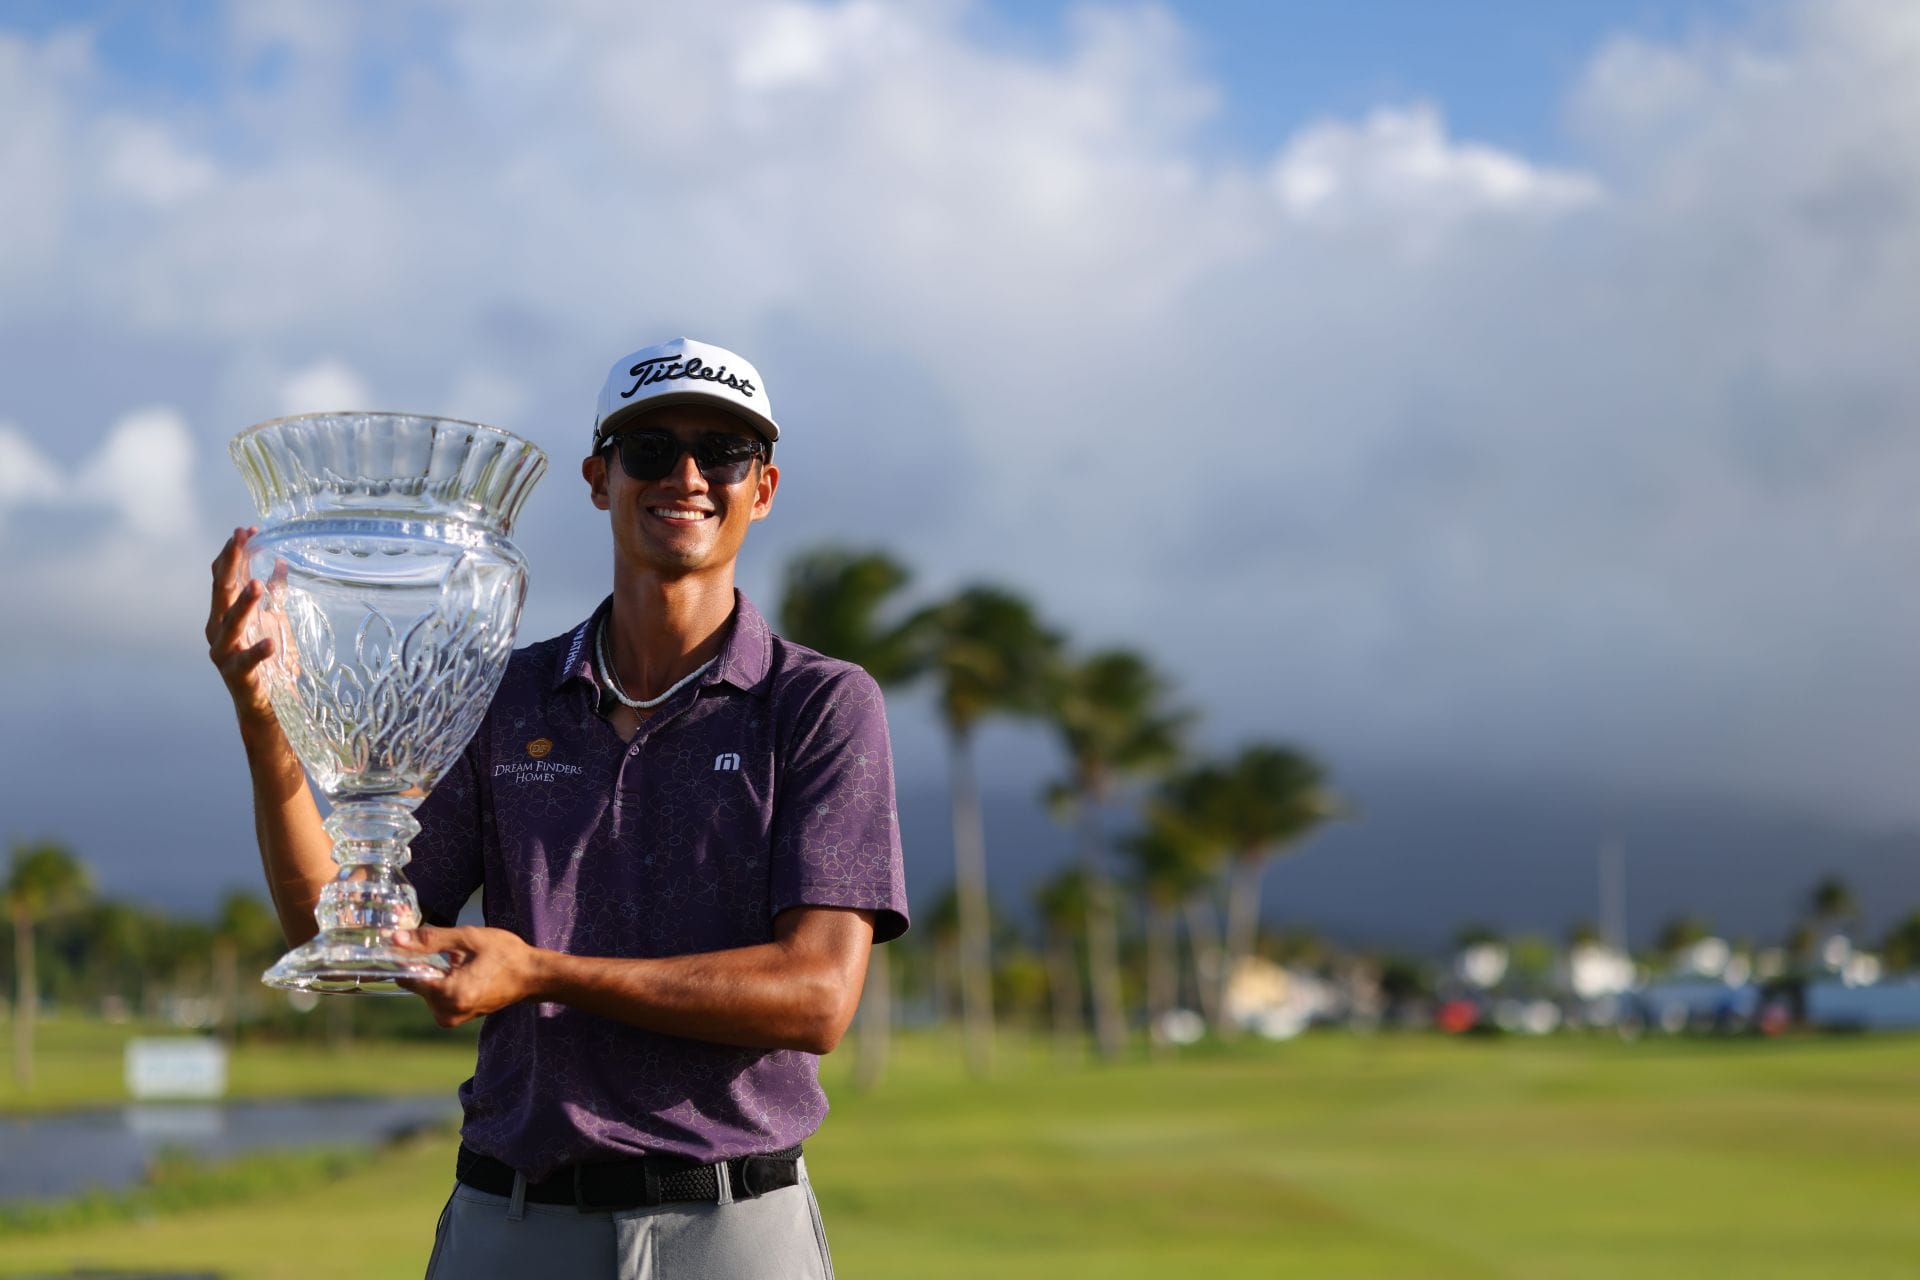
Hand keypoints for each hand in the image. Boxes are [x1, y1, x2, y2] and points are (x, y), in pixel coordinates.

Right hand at [207, 527, 276, 727]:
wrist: (269, 703)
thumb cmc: (269, 660)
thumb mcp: (275, 620)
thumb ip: (275, 594)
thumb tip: (280, 561)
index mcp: (225, 613)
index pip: (224, 576)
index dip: (233, 553)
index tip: (247, 529)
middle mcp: (217, 629)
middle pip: (220, 591)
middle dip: (231, 563)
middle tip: (241, 538)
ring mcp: (224, 652)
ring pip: (229, 623)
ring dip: (243, 603)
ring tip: (257, 584)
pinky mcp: (236, 674)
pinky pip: (246, 661)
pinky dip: (257, 650)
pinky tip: (270, 641)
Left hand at [394, 925, 542, 1026]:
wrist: (532, 976)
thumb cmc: (505, 954)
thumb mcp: (468, 939)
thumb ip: (430, 939)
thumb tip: (396, 939)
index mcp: (448, 994)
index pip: (407, 977)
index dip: (407, 958)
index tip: (418, 943)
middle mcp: (446, 1012)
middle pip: (417, 983)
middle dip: (426, 964)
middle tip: (451, 950)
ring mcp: (451, 1018)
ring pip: (427, 989)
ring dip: (436, 973)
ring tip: (462, 961)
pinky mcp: (456, 1018)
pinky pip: (438, 997)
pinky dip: (445, 981)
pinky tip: (464, 971)